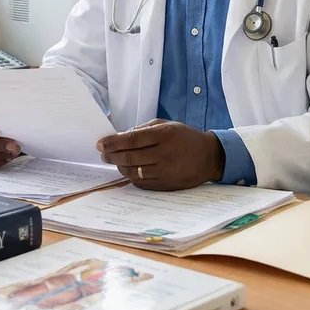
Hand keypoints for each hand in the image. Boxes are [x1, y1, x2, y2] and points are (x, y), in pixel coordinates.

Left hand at [96, 119, 224, 190]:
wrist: (209, 157)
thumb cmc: (185, 137)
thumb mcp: (167, 125)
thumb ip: (144, 129)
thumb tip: (120, 136)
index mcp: (164, 135)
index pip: (132, 140)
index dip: (112, 142)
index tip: (101, 143)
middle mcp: (164, 154)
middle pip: (129, 157)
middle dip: (111, 155)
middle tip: (103, 153)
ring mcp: (164, 172)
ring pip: (132, 172)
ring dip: (119, 166)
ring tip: (114, 161)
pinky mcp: (165, 185)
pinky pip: (141, 183)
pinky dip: (130, 176)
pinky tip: (127, 170)